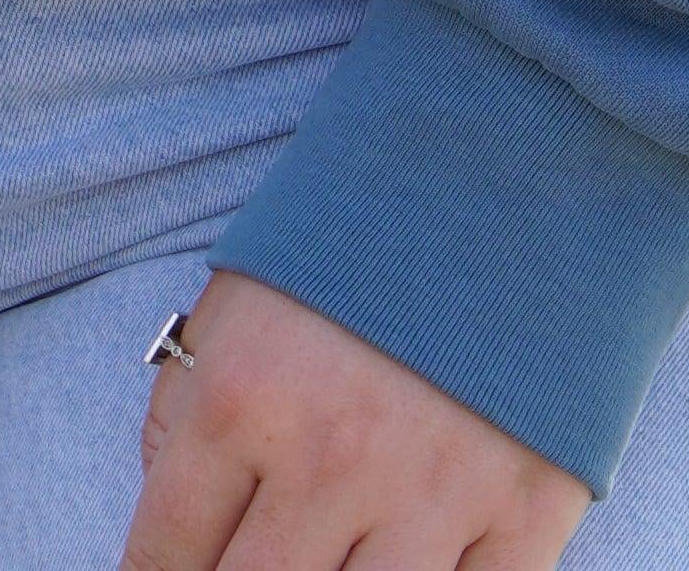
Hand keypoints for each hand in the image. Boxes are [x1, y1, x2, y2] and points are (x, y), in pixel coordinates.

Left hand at [118, 267, 591, 570]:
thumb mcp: (244, 290)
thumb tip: (171, 529)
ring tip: (325, 560)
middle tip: (243, 566)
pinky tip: (402, 568)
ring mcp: (430, 495)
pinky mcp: (522, 515)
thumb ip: (188, 407)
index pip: (164, 550)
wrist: (524, 159)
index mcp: (245, 392)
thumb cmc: (366, 228)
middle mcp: (329, 456)